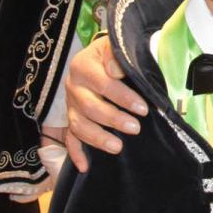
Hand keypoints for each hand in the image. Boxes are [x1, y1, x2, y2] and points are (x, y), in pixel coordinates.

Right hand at [64, 35, 146, 171]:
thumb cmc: (113, 53)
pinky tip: (85, 166)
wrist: (99, 57)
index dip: (123, 97)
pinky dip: (76, 153)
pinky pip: (70, 138)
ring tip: (118, 147)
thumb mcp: (115, 46)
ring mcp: (70, 105)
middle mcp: (73, 86)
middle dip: (113, 119)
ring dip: (97, 138)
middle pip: (89, 107)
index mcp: (83, 66)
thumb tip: (116, 71)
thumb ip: (117, 56)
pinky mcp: (71, 119)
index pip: (103, 84)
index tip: (143, 109)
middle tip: (135, 128)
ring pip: (79, 125)